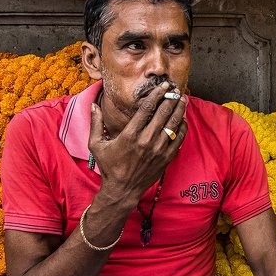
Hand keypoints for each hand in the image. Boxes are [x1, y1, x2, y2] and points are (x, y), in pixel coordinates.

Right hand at [89, 81, 187, 207]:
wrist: (123, 189)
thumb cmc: (109, 166)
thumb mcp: (96, 145)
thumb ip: (96, 123)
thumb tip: (94, 104)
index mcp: (129, 135)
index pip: (147, 108)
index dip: (157, 94)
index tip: (163, 86)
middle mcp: (146, 141)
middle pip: (163, 113)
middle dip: (171, 98)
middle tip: (175, 89)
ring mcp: (158, 150)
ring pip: (173, 124)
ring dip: (179, 110)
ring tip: (182, 99)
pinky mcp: (166, 158)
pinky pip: (179, 138)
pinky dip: (182, 127)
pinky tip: (182, 119)